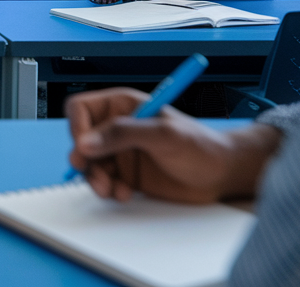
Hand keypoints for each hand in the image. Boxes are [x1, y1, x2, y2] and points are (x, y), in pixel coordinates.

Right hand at [66, 87, 281, 203]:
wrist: (222, 175)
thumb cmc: (201, 146)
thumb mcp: (163, 134)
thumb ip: (123, 134)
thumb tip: (85, 142)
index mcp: (123, 106)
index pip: (81, 109)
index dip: (77, 128)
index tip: (84, 148)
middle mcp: (117, 128)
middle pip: (80, 140)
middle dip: (84, 160)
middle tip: (97, 177)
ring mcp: (121, 152)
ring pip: (88, 164)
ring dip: (95, 179)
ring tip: (112, 190)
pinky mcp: (126, 174)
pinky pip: (103, 181)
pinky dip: (108, 190)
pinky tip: (125, 193)